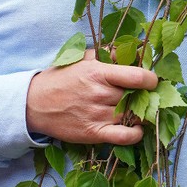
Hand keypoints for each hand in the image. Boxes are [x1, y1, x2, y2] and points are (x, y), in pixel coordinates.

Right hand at [26, 50, 157, 144]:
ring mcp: (97, 115)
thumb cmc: (62, 78)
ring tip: (138, 109)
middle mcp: (100, 94)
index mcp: (98, 73)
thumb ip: (109, 54)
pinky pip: (124, 137)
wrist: (34, 104)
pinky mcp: (94, 133)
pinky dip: (136, 134)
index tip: (152, 81)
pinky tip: (137, 128)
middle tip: (145, 95)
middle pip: (137, 97)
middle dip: (145, 96)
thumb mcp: (83, 59)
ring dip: (141, 113)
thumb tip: (133, 49)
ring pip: (133, 115)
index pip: (138, 77)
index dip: (151, 79)